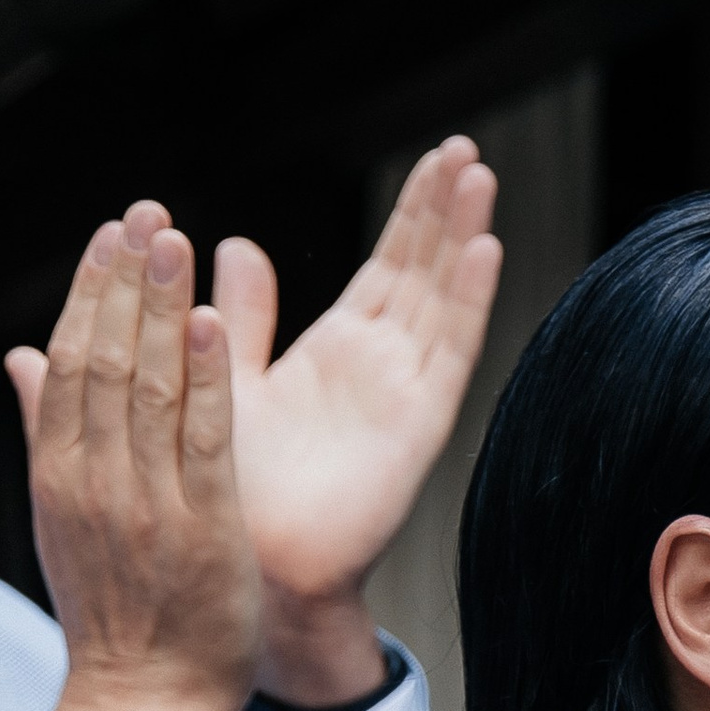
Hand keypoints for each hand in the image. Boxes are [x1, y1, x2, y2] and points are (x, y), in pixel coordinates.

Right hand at [9, 205, 261, 710]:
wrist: (144, 698)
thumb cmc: (117, 611)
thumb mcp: (65, 515)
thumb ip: (49, 431)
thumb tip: (21, 355)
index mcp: (61, 472)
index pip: (70, 361)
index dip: (91, 291)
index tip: (112, 232)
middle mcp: (93, 479)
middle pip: (102, 359)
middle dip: (123, 281)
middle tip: (146, 212)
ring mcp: (145, 503)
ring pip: (145, 388)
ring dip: (160, 308)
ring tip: (174, 239)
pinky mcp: (200, 529)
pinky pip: (200, 442)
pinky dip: (204, 380)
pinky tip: (210, 322)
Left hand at [216, 135, 500, 702]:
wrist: (255, 563)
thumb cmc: (233, 486)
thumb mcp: (226, 376)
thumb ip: (241, 315)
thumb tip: (228, 244)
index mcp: (338, 352)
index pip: (389, 265)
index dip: (413, 214)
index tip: (435, 160)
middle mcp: (380, 366)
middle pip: (424, 270)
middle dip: (444, 208)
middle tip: (465, 147)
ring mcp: (405, 392)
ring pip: (441, 296)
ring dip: (460, 235)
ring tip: (479, 174)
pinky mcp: (418, 423)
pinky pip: (449, 350)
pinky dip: (467, 299)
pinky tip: (483, 248)